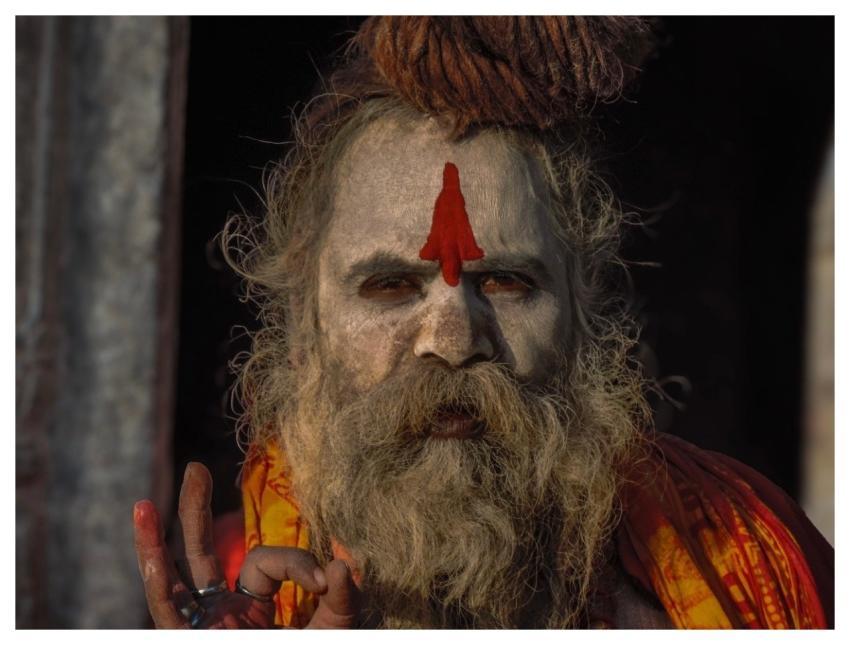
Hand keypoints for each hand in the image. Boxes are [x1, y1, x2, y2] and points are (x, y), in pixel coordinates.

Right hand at [133, 462, 359, 627]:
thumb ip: (343, 597)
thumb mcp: (335, 630)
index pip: (264, 563)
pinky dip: (155, 574)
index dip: (294, 563)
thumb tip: (344, 558)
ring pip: (174, 579)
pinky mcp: (190, 642)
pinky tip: (149, 540)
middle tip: (198, 468)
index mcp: (258, 605)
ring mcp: (204, 629)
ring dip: (162, 538)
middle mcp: (224, 613)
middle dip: (196, 512)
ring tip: (149, 501)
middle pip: (202, 555)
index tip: (324, 578)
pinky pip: (167, 611)